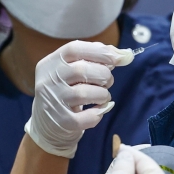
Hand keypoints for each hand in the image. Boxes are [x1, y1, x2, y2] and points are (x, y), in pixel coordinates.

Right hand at [24, 40, 133, 157]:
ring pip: (84, 94)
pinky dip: (98, 114)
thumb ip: (96, 59)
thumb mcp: (73, 71)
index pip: (74, 49)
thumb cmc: (67, 91)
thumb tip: (126, 55)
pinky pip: (87, 117)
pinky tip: (98, 110)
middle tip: (108, 81)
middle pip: (81, 70)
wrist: (48, 125)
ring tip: (103, 96)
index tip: (117, 58)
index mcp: (50, 63)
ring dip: (103, 94)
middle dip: (103, 75)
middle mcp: (47, 81)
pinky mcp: (62, 122)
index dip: (99, 51)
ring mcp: (53, 103)